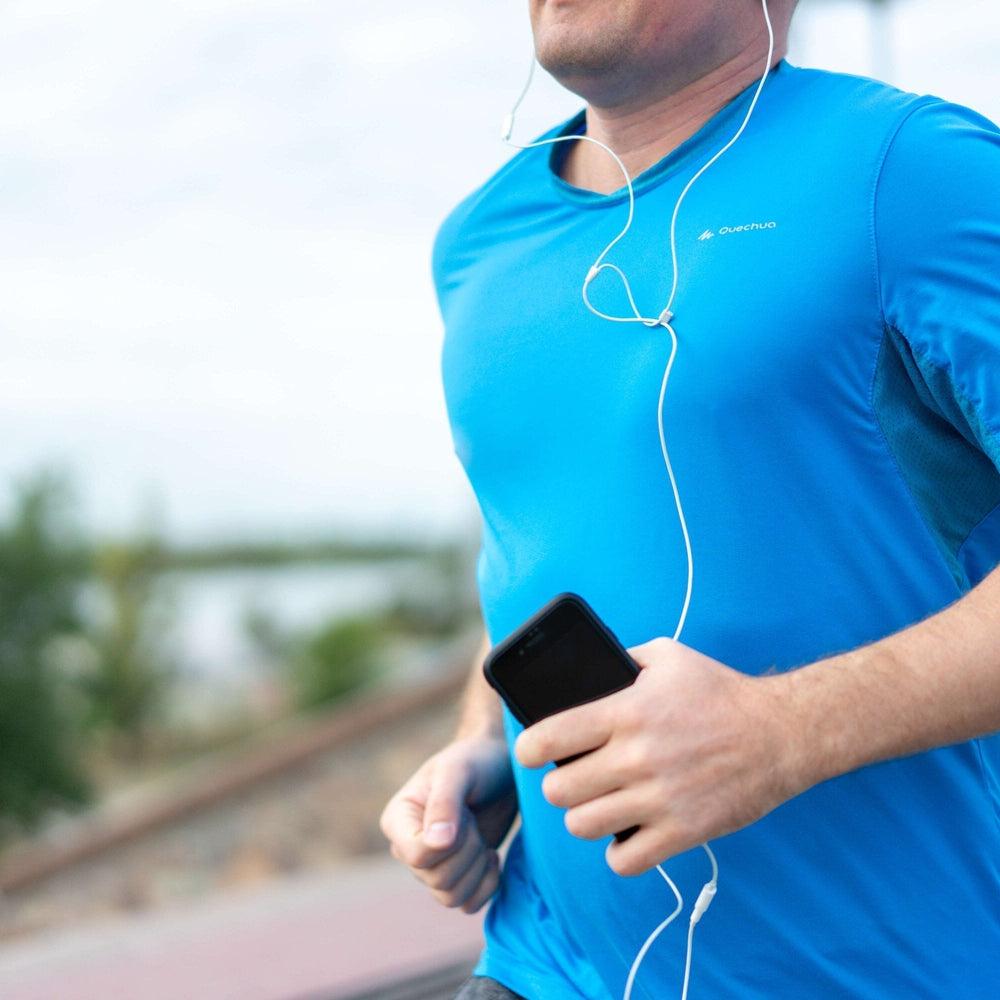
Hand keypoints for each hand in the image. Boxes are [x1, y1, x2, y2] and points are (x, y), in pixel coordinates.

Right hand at [379, 735, 517, 912]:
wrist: (500, 766)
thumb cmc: (475, 762)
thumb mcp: (458, 771)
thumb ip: (444, 803)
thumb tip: (436, 844)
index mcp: (398, 821)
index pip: (416, 856)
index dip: (450, 842)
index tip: (463, 811)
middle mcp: (408, 849)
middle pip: (438, 880)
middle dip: (468, 850)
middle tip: (473, 818)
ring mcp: (432, 867)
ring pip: (452, 897)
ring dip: (477, 867)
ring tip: (480, 834)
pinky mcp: (458, 878)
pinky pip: (469, 905)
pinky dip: (487, 885)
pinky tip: (492, 855)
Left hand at [514, 638, 807, 875]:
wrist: (780, 733)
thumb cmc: (719, 691)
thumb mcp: (666, 656)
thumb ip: (620, 661)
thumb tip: (581, 673)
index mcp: (625, 710)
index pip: (548, 738)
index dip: (528, 748)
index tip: (532, 751)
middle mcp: (636, 756)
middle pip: (558, 790)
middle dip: (557, 784)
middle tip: (571, 778)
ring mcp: (659, 797)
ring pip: (582, 826)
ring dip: (583, 817)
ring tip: (596, 804)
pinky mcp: (683, 830)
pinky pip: (624, 860)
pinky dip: (618, 852)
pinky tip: (625, 833)